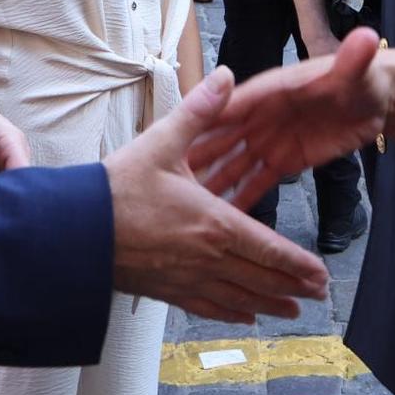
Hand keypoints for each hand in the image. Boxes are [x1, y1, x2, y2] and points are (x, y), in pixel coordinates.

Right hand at [104, 67, 329, 322]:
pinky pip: (208, 308)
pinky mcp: (166, 290)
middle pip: (260, 278)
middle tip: (316, 293)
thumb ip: (199, 111)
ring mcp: (187, 279)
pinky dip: (231, 314)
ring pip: (239, 298)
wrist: (74, 231)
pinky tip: (243, 318)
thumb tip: (227, 77)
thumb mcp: (161, 142)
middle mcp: (207, 258)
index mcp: (214, 223)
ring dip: (269, 304)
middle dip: (293, 286)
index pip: (269, 249)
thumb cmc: (117, 188)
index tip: (320, 274)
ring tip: (290, 310)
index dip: (298, 264)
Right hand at [188, 28, 389, 208]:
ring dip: (213, 181)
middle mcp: (265, 115)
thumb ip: (356, 57)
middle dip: (198, 156)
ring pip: (235, 163)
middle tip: (169, 177)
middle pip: (225, 136)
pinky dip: (241, 197)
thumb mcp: (358, 69)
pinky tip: (224, 216)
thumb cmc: (362, 79)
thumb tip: (368, 36)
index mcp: (274, 90)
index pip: (236, 103)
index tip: (185, 134)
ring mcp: (271, 139)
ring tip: (187, 204)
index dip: (212, 119)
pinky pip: (258, 181)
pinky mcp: (284, 160)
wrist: (375, 98)